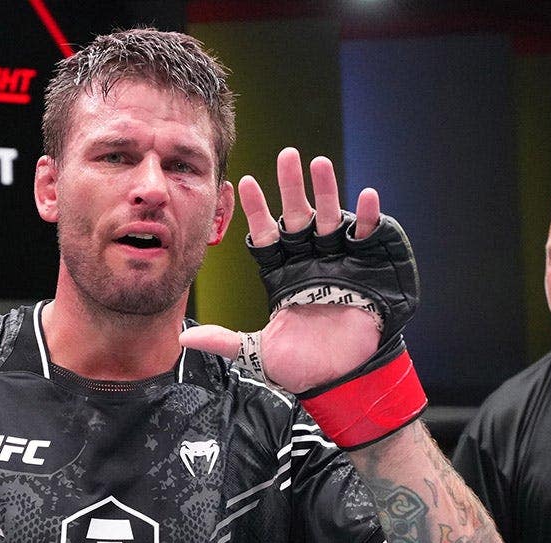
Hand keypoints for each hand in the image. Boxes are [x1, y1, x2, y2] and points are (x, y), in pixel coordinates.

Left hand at [180, 148, 388, 393]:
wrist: (343, 380)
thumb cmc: (303, 366)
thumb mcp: (258, 352)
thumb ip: (224, 340)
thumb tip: (182, 336)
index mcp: (282, 273)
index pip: (266, 234)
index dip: (256, 210)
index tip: (242, 183)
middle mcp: (309, 260)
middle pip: (297, 217)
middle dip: (291, 186)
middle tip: (285, 155)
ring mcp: (339, 261)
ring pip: (330, 218)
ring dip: (326, 191)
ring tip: (320, 163)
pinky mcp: (369, 267)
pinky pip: (367, 236)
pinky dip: (367, 217)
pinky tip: (365, 196)